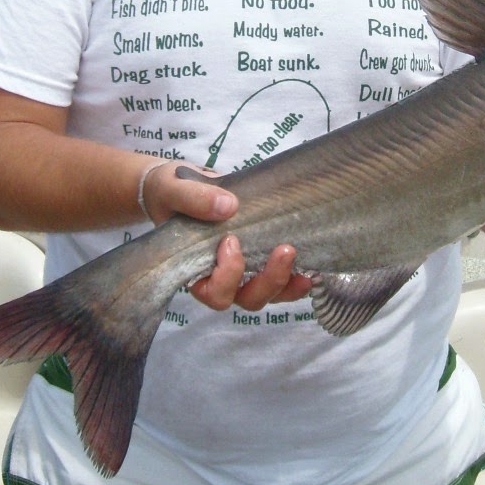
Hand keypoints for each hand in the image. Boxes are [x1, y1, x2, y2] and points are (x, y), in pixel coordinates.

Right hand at [139, 161, 311, 312]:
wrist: (181, 184)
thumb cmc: (171, 193)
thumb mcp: (174, 189)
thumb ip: (194, 198)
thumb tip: (228, 207)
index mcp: (195, 270)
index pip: (212, 293)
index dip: (227, 277)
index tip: (231, 240)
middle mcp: (221, 278)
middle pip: (246, 299)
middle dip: (269, 281)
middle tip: (284, 250)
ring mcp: (244, 272)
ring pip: (268, 294)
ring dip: (287, 282)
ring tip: (302, 260)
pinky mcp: (261, 259)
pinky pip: (282, 280)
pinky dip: (297, 277)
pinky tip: (312, 264)